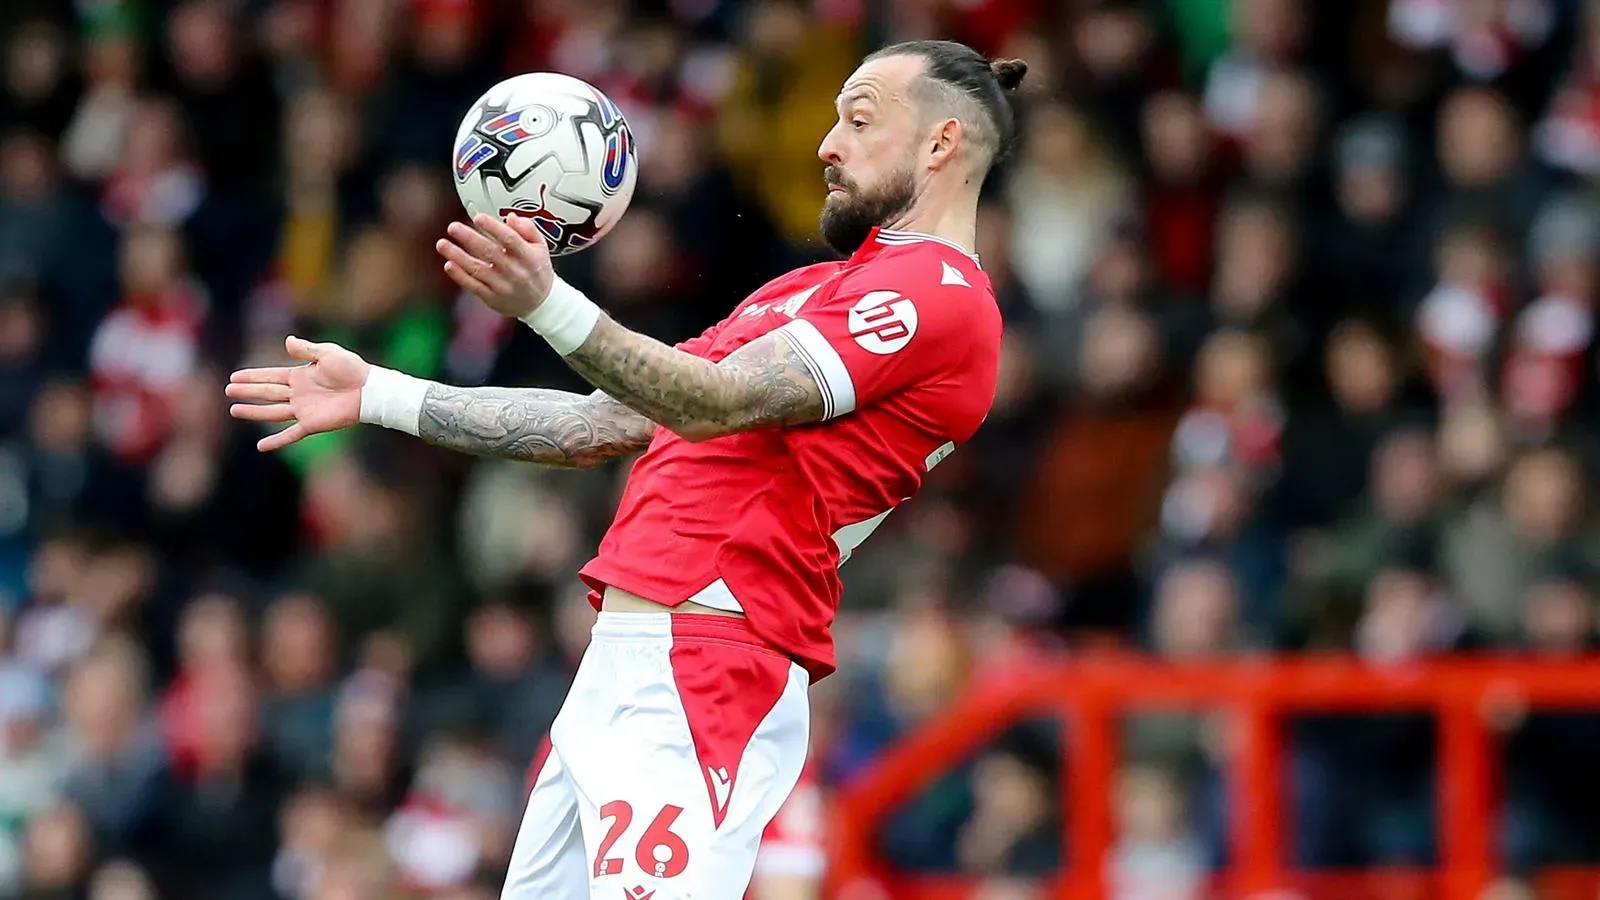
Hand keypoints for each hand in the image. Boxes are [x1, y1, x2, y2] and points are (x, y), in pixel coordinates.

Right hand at [225, 335, 369, 451]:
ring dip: (254, 412)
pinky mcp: (312, 424)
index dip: (253, 376)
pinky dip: (277, 441)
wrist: (369, 390)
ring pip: (272, 412)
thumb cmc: (352, 369)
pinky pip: (291, 434)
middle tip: (228, 390)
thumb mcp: (328, 353)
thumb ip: (307, 349)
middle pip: (267, 393)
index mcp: (300, 376)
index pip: (270, 375)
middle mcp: (298, 393)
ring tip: (234, 410)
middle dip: (247, 391)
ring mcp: (304, 410)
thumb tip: (287, 340)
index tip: (234, 376)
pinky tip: (261, 446)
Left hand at [436, 213, 554, 317]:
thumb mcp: (541, 247)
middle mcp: (515, 272)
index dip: (493, 228)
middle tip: (454, 227)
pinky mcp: (492, 298)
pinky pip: (473, 286)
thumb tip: (512, 217)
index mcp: (528, 257)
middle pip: (490, 253)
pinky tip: (449, 265)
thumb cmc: (537, 271)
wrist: (541, 303)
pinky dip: (460, 276)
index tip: (479, 218)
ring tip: (443, 244)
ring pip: (477, 269)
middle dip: (469, 238)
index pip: (510, 239)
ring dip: (458, 256)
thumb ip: (528, 229)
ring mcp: (502, 286)